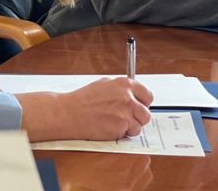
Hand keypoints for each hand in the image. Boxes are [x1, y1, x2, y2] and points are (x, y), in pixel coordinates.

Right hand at [18, 77, 152, 141]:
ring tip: (115, 123)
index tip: (139, 107)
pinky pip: (130, 134)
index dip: (143, 104)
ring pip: (140, 125)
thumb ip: (121, 89)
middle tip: (125, 119)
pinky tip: (109, 128)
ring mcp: (125, 111)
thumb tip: (133, 95)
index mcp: (124, 84)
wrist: (69, 112)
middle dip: (138, 118)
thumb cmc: (82, 101)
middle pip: (146, 113)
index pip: (147, 95)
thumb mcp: (104, 85)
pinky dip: (122, 134)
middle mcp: (127, 96)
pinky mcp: (122, 125)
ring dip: (130, 127)